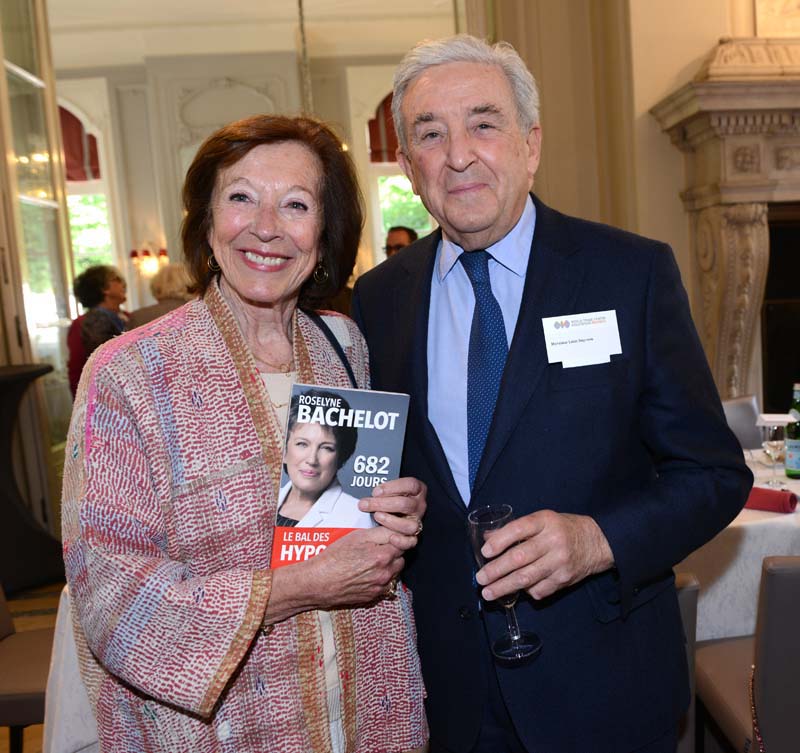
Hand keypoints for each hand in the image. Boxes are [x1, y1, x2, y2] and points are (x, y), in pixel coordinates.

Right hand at [269, 526, 404, 618]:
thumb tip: (394, 530)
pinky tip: (368, 572)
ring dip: (389, 565)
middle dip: (394, 550)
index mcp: (383, 556)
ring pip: (395, 572)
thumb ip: (380, 533)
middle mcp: (385, 573)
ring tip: (373, 559)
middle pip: (401, 557)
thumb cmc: (334, 557)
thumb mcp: (357, 536)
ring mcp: (380, 586)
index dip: (396, 536)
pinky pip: (386, 585)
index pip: (403, 541)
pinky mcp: (373, 596)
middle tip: (379, 546)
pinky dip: (382, 578)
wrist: (318, 582)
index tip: (389, 535)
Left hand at [358, 476, 426, 549]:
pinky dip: (401, 541)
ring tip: (376, 517)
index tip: (376, 491)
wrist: (385, 516)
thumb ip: (380, 491)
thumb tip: (362, 490)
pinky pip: (410, 541)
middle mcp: (419, 506)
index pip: (411, 485)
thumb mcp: (386, 491)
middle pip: (405, 504)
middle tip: (365, 504)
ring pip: (409, 524)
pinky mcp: (412, 537)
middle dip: (382, 504)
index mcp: (416, 490)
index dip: (393, 487)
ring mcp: (417, 521)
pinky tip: (391, 538)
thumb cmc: (386, 499)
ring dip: (390, 521)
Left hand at [475, 510, 613, 600]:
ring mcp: (559, 562)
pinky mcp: (564, 579)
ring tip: (488, 592)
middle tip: (480, 579)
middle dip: (496, 570)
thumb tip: (488, 538)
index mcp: (545, 521)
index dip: (500, 541)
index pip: (519, 529)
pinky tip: (516, 592)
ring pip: (527, 577)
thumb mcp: (542, 520)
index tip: (485, 552)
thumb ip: (516, 529)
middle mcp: (552, 541)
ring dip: (504, 587)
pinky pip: (539, 590)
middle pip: (519, 557)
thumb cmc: (563, 529)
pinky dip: (526, 592)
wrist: (597, 542)